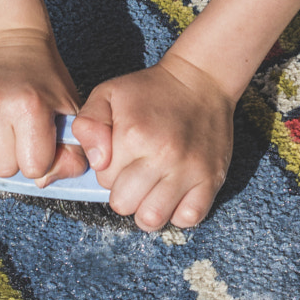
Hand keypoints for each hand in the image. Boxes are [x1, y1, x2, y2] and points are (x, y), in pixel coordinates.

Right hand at [0, 28, 89, 185]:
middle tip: (15, 129)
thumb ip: (72, 154)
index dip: (38, 158)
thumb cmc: (43, 83)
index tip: (38, 136)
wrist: (12, 44)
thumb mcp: (70, 114)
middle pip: (1, 170)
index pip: (32, 169)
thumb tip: (42, 183)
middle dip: (12, 157)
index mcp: (30, 106)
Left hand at [71, 51, 232, 230]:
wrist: (200, 81)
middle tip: (134, 173)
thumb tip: (97, 162)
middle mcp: (163, 156)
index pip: (103, 181)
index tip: (121, 156)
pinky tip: (173, 196)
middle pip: (124, 205)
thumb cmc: (150, 91)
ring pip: (153, 219)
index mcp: (134, 135)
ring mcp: (189, 171)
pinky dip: (177, 214)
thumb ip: (88, 125)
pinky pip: (188, 218)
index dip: (108, 171)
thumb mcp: (107, 94)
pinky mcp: (211, 180)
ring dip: (146, 209)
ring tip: (151, 190)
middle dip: (124, 193)